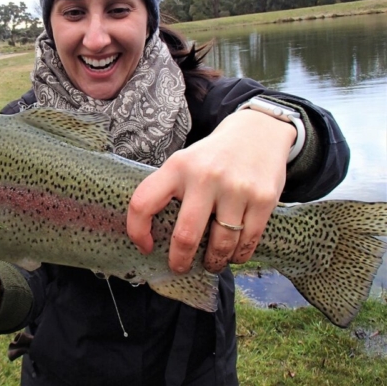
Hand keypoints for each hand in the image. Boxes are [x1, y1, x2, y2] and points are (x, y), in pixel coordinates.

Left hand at [127, 110, 296, 273]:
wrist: (258, 133)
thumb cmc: (212, 156)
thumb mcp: (184, 162)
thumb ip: (170, 190)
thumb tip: (154, 234)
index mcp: (177, 167)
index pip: (143, 203)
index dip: (138, 231)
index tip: (145, 246)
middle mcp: (205, 176)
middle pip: (186, 235)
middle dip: (180, 260)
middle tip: (180, 267)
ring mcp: (235, 188)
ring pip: (221, 244)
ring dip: (214, 262)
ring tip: (211, 264)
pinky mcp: (263, 198)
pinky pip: (247, 240)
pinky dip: (238, 255)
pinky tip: (233, 256)